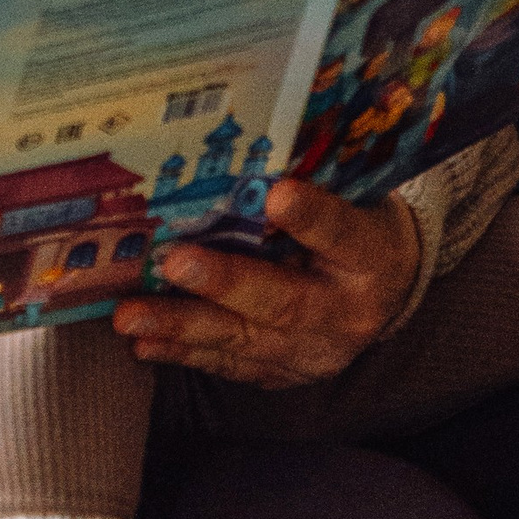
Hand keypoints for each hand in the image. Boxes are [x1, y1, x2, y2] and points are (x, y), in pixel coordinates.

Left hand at [110, 180, 420, 387]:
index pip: (343, 235)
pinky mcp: (283, 373)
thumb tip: (250, 145)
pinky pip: (230, 363)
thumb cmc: (356, 227)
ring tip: (131, 317)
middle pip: (284, 302)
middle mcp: (345, 313)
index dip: (311, 218)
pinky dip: (183, 353)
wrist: (386, 291)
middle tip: (174, 262)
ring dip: (182, 327)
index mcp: (371, 257)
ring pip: (244, 341)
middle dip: (224, 283)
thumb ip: (312, 183)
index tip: (277, 195)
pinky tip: (143, 343)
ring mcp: (313, 352)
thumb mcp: (353, 200)